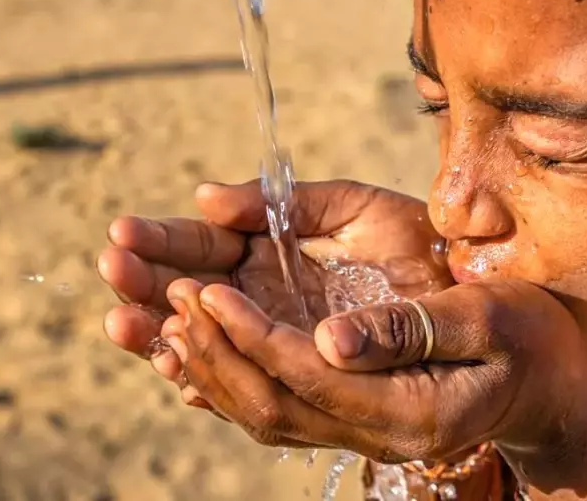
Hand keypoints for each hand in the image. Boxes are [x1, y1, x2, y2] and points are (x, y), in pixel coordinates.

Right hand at [96, 180, 450, 403]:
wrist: (472, 297)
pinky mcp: (297, 379)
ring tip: (125, 321)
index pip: (202, 245)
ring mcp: (274, 340)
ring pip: (203, 343)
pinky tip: (176, 368)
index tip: (124, 234)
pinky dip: (207, 378)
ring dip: (161, 333)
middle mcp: (261, 298)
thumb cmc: (416, 244)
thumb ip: (284, 201)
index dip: (162, 240)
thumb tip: (206, 199)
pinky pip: (243, 387)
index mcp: (266, 250)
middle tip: (114, 272)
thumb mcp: (352, 208)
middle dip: (145, 284)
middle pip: (187, 293)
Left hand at [161, 277, 586, 495]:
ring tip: (165, 313)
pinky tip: (199, 345)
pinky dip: (232, 378)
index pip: (306, 376)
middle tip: (168, 291)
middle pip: (270, 404)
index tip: (206, 287)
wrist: (554, 391)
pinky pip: (278, 408)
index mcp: (407, 412)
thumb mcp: (489, 319)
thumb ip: (414, 329)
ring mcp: (361, 433)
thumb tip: (330, 337)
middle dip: (213, 348)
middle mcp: (375, 434)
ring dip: (210, 365)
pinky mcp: (353, 418)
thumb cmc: (533, 341)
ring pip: (264, 413)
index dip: (250, 334)